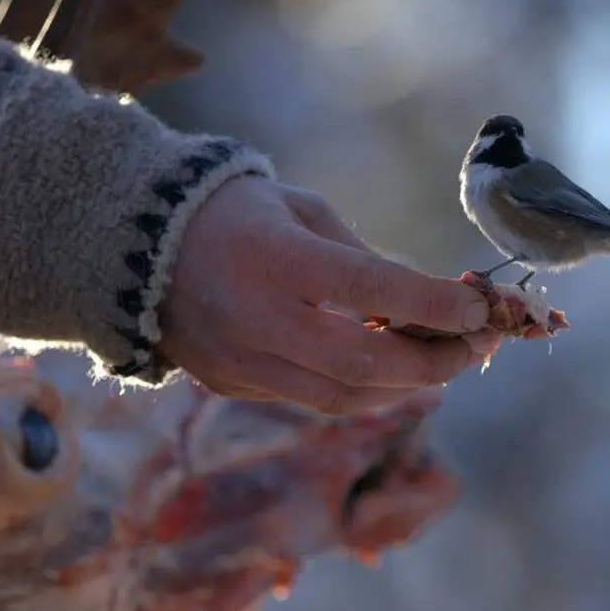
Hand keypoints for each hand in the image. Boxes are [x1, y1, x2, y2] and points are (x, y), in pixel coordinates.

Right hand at [156, 175, 500, 414]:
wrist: (131, 245)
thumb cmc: (235, 213)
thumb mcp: (301, 210)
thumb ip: (360, 258)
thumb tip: (426, 302)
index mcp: (275, 259)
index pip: (369, 289)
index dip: (432, 304)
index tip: (478, 307)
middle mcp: (256, 318)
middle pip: (362, 364)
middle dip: (432, 363)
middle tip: (475, 346)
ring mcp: (240, 361)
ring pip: (342, 398)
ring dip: (404, 386)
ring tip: (443, 360)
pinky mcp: (232, 385)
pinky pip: (312, 400)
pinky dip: (362, 389)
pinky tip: (391, 368)